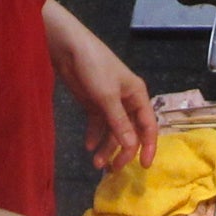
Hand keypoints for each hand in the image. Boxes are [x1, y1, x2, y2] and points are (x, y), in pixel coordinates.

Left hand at [43, 0, 158, 170]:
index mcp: (138, 96)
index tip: (143, 166)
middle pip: (130, 132)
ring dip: (106, 147)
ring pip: (113, 132)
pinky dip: (94, 136)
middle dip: (123, 151)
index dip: (148, 146)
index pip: (148, 126)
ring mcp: (110, 104)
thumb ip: (120, 123)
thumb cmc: (94, 66)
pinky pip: (98, 125)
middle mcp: (127, 102)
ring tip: (96, 163)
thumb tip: (132, 147)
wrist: (67, 47)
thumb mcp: (108, 97)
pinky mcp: (94, 104)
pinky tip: (88, 146)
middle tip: (113, 168)